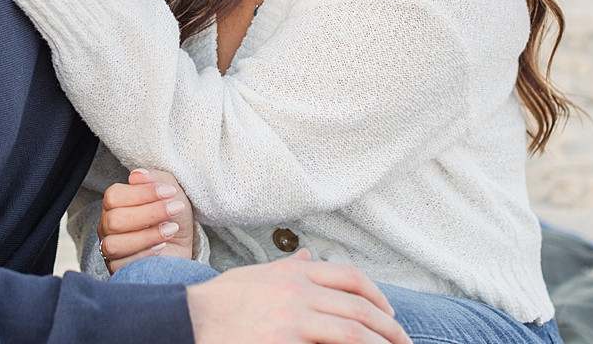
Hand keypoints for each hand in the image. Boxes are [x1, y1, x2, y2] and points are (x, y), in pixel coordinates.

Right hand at [97, 168, 194, 272]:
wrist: (183, 244)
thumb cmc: (173, 215)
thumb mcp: (171, 190)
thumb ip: (154, 178)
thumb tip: (136, 175)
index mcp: (114, 203)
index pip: (114, 196)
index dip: (143, 193)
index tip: (170, 192)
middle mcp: (107, 225)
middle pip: (114, 220)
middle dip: (149, 214)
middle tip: (174, 210)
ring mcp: (109, 248)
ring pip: (115, 244)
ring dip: (147, 236)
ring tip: (171, 229)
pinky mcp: (117, 268)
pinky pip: (122, 264)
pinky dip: (146, 254)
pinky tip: (163, 246)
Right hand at [188, 252, 409, 343]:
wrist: (187, 321)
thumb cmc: (218, 303)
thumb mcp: (254, 275)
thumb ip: (286, 269)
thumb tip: (307, 257)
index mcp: (292, 272)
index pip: (349, 277)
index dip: (377, 296)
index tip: (390, 313)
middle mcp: (297, 290)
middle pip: (359, 307)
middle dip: (389, 328)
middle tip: (405, 343)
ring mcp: (292, 317)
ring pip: (353, 332)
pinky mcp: (284, 341)